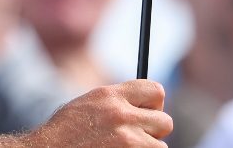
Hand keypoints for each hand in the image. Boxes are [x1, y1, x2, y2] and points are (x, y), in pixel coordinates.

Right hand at [23, 80, 171, 146]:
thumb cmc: (67, 131)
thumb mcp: (89, 104)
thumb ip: (117, 101)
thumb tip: (146, 106)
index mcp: (110, 95)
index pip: (156, 91)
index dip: (154, 104)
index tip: (146, 112)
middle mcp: (121, 115)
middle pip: (165, 122)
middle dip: (154, 130)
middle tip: (137, 135)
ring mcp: (127, 140)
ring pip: (160, 146)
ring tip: (122, 147)